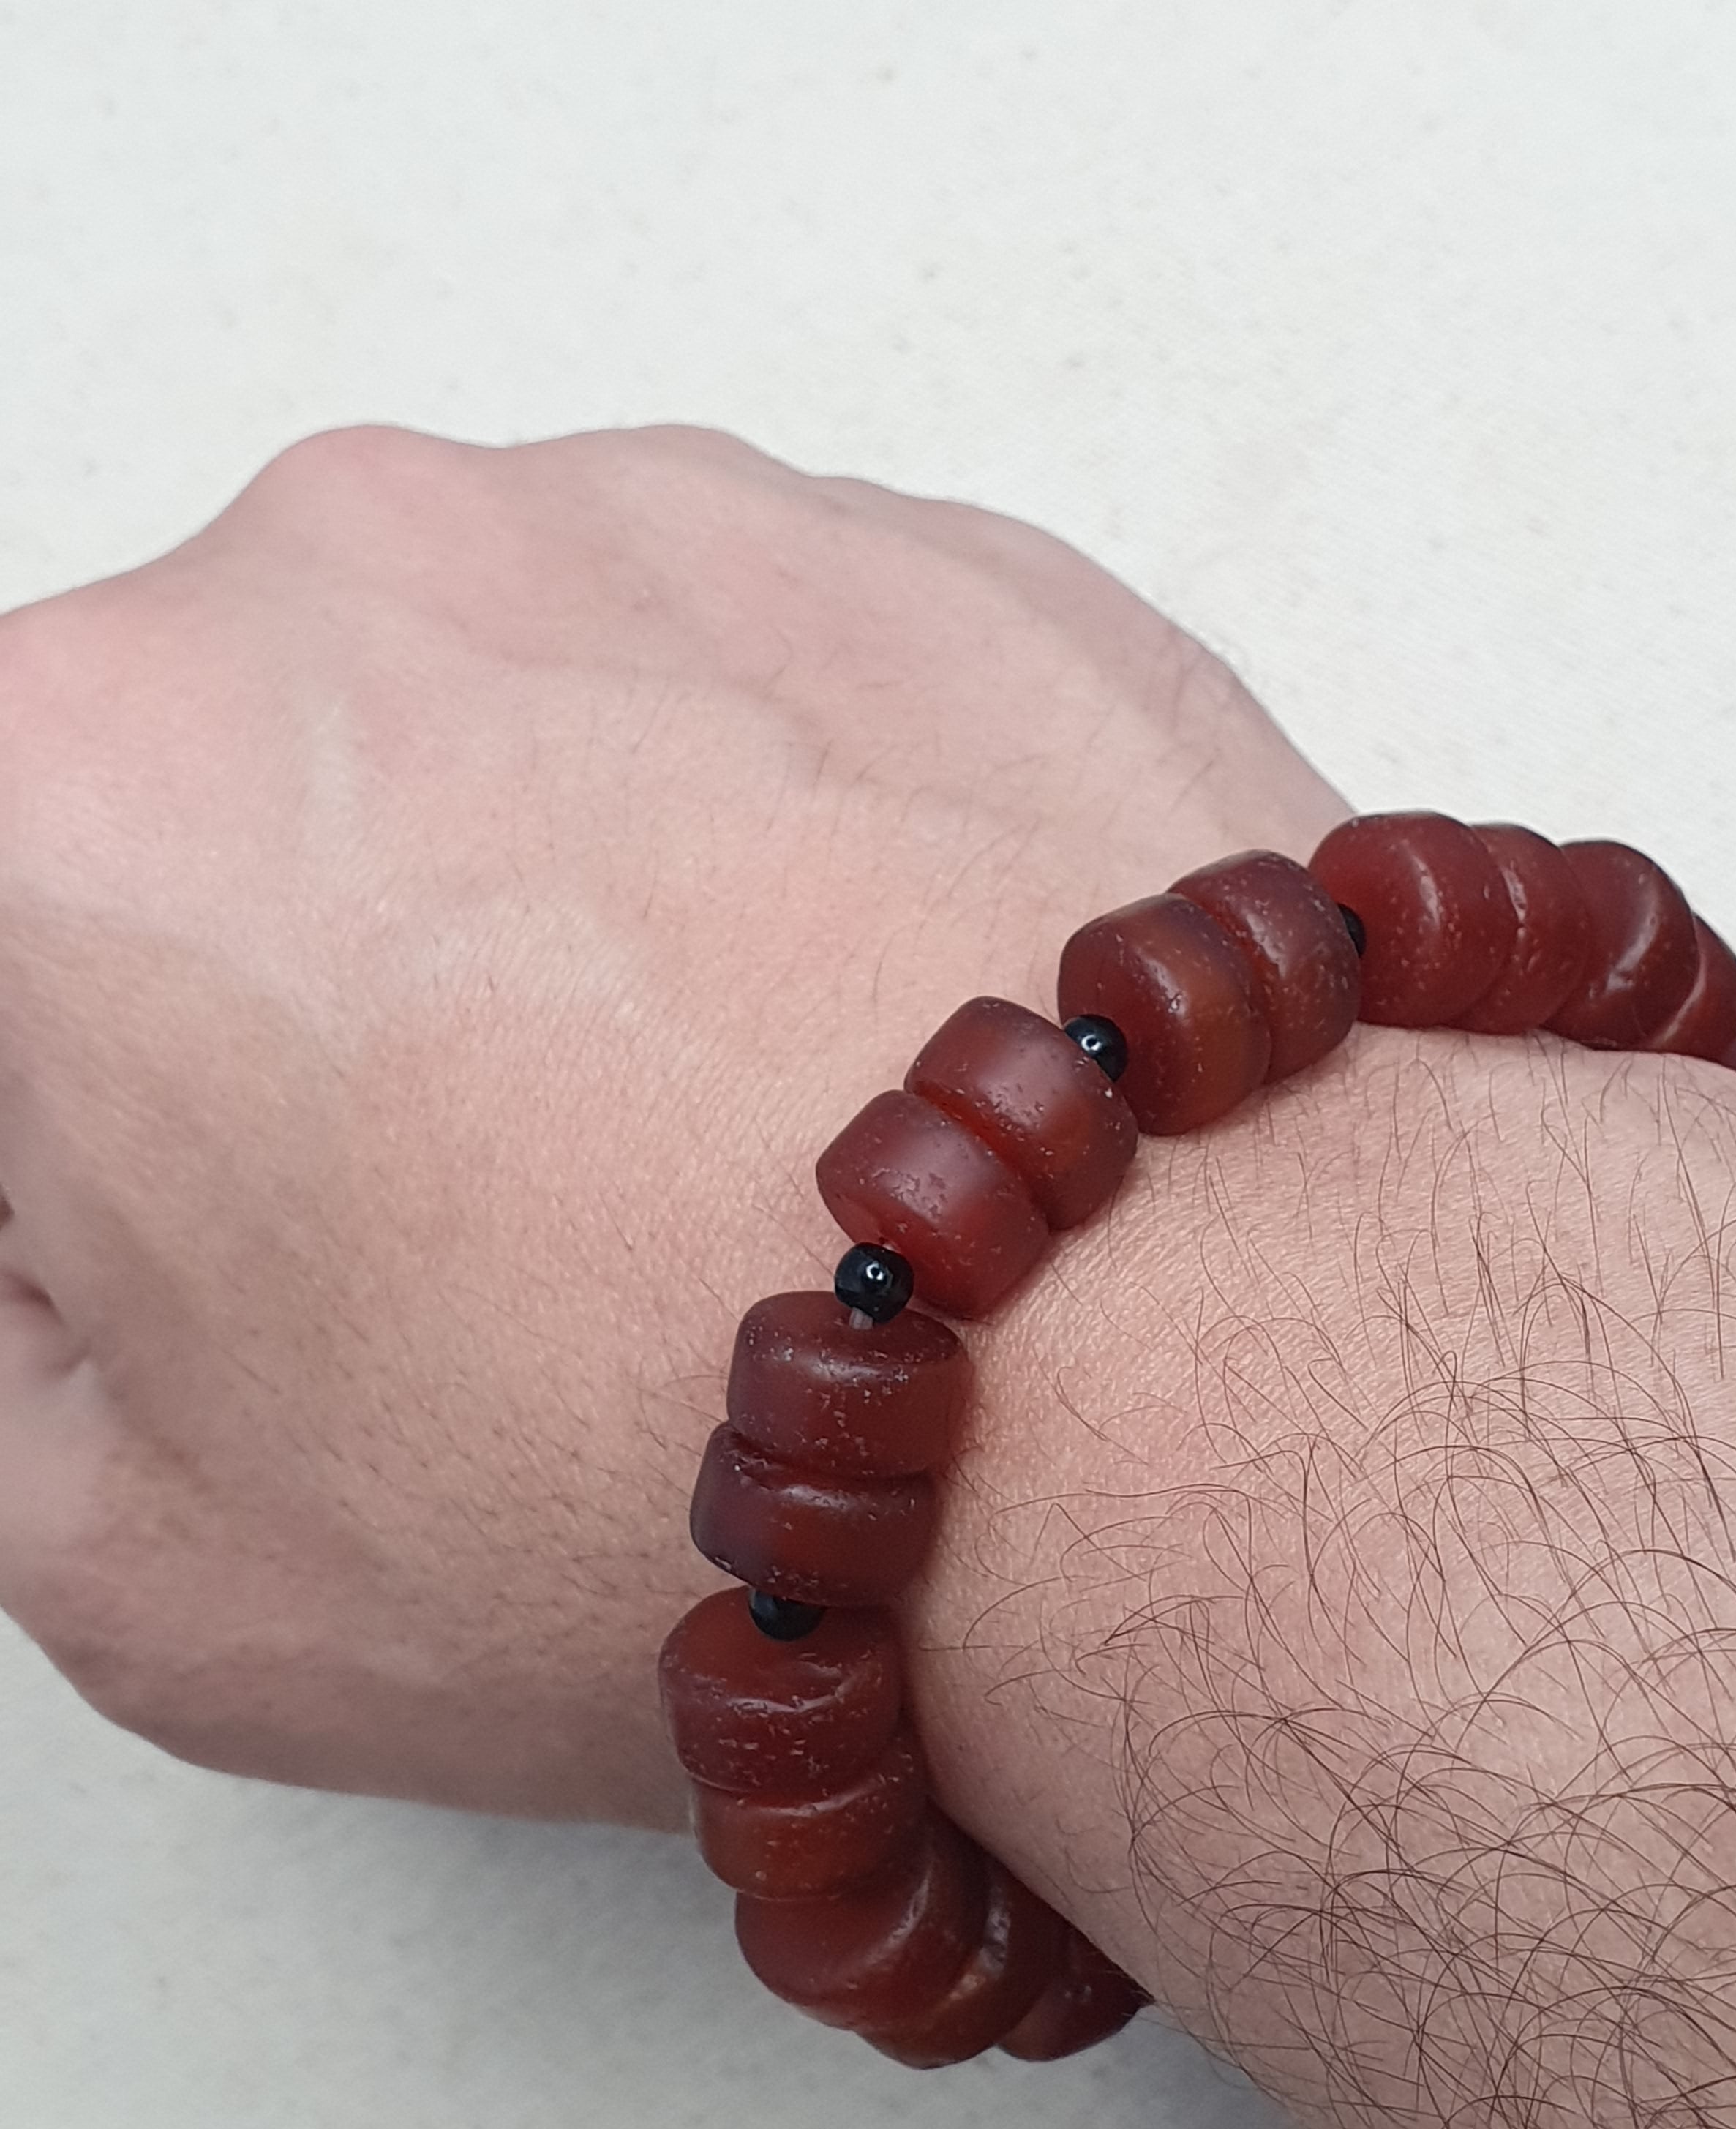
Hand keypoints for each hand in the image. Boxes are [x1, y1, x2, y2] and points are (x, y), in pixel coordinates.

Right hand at [0, 425, 1346, 1824]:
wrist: (1181, 1377)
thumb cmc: (679, 1480)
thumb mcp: (154, 1557)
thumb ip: (27, 1344)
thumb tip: (80, 1218)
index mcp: (81, 791)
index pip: (45, 931)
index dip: (125, 1103)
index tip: (251, 1199)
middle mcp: (363, 576)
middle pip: (287, 789)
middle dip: (351, 967)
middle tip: (516, 1183)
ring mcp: (684, 525)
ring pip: (551, 711)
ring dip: (592, 879)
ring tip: (739, 1115)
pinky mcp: (935, 553)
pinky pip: (792, 686)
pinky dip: (807, 824)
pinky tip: (886, 1014)